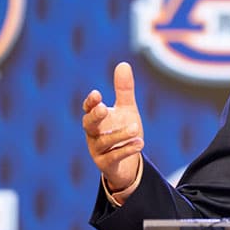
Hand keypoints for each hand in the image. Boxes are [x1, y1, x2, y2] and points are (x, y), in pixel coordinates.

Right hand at [82, 62, 144, 196]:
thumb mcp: (126, 109)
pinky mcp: (106, 165)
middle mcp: (93, 134)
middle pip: (88, 125)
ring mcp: (98, 151)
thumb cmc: (123, 131)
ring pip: (103, 142)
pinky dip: (126, 150)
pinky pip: (113, 157)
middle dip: (95, 116)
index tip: (97, 94)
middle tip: (104, 108)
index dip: (91, 103)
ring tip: (136, 127)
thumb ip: (124, 90)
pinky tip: (140, 143)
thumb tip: (123, 64)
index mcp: (96, 119)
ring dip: (119, 134)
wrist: (127, 163)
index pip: (89, 109)